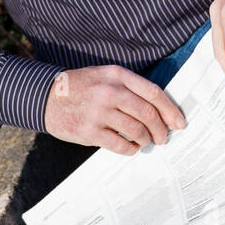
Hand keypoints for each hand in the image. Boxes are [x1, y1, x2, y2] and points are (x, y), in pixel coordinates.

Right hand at [44, 64, 185, 153]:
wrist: (45, 96)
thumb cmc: (81, 87)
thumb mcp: (105, 76)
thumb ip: (129, 87)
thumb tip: (159, 109)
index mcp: (117, 75)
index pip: (153, 93)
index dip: (170, 110)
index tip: (179, 123)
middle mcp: (109, 92)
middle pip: (148, 114)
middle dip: (161, 129)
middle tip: (163, 137)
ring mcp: (99, 112)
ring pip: (136, 130)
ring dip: (146, 140)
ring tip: (146, 142)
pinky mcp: (89, 131)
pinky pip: (120, 144)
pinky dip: (131, 149)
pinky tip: (131, 147)